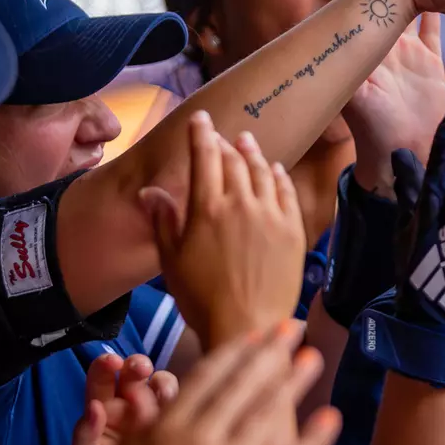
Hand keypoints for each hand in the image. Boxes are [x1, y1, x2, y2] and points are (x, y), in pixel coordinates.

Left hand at [70, 352, 179, 444]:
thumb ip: (83, 438)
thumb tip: (92, 409)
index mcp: (102, 412)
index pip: (101, 379)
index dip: (105, 366)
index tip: (112, 363)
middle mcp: (130, 408)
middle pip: (135, 375)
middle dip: (138, 366)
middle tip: (141, 367)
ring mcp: (158, 416)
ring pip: (163, 387)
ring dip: (163, 383)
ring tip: (163, 392)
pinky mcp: (181, 427)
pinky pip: (187, 408)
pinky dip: (188, 402)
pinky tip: (185, 408)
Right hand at [140, 112, 308, 348]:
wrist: (247, 324)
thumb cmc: (201, 299)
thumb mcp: (171, 260)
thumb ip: (163, 221)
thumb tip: (150, 192)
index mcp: (206, 208)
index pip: (204, 157)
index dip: (201, 134)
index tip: (200, 120)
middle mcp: (241, 204)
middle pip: (234, 161)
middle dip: (225, 143)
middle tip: (222, 135)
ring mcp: (270, 216)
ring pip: (262, 172)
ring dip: (253, 153)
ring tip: (247, 142)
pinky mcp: (293, 231)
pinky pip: (286, 193)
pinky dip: (279, 177)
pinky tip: (275, 171)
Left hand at [341, 0, 444, 197]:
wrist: (403, 155)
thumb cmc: (375, 132)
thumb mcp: (356, 99)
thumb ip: (347, 72)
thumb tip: (328, 45)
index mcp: (366, 49)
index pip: (360, 3)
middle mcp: (384, 48)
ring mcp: (406, 57)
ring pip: (408, 9)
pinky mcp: (428, 67)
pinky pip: (433, 31)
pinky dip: (436, 9)